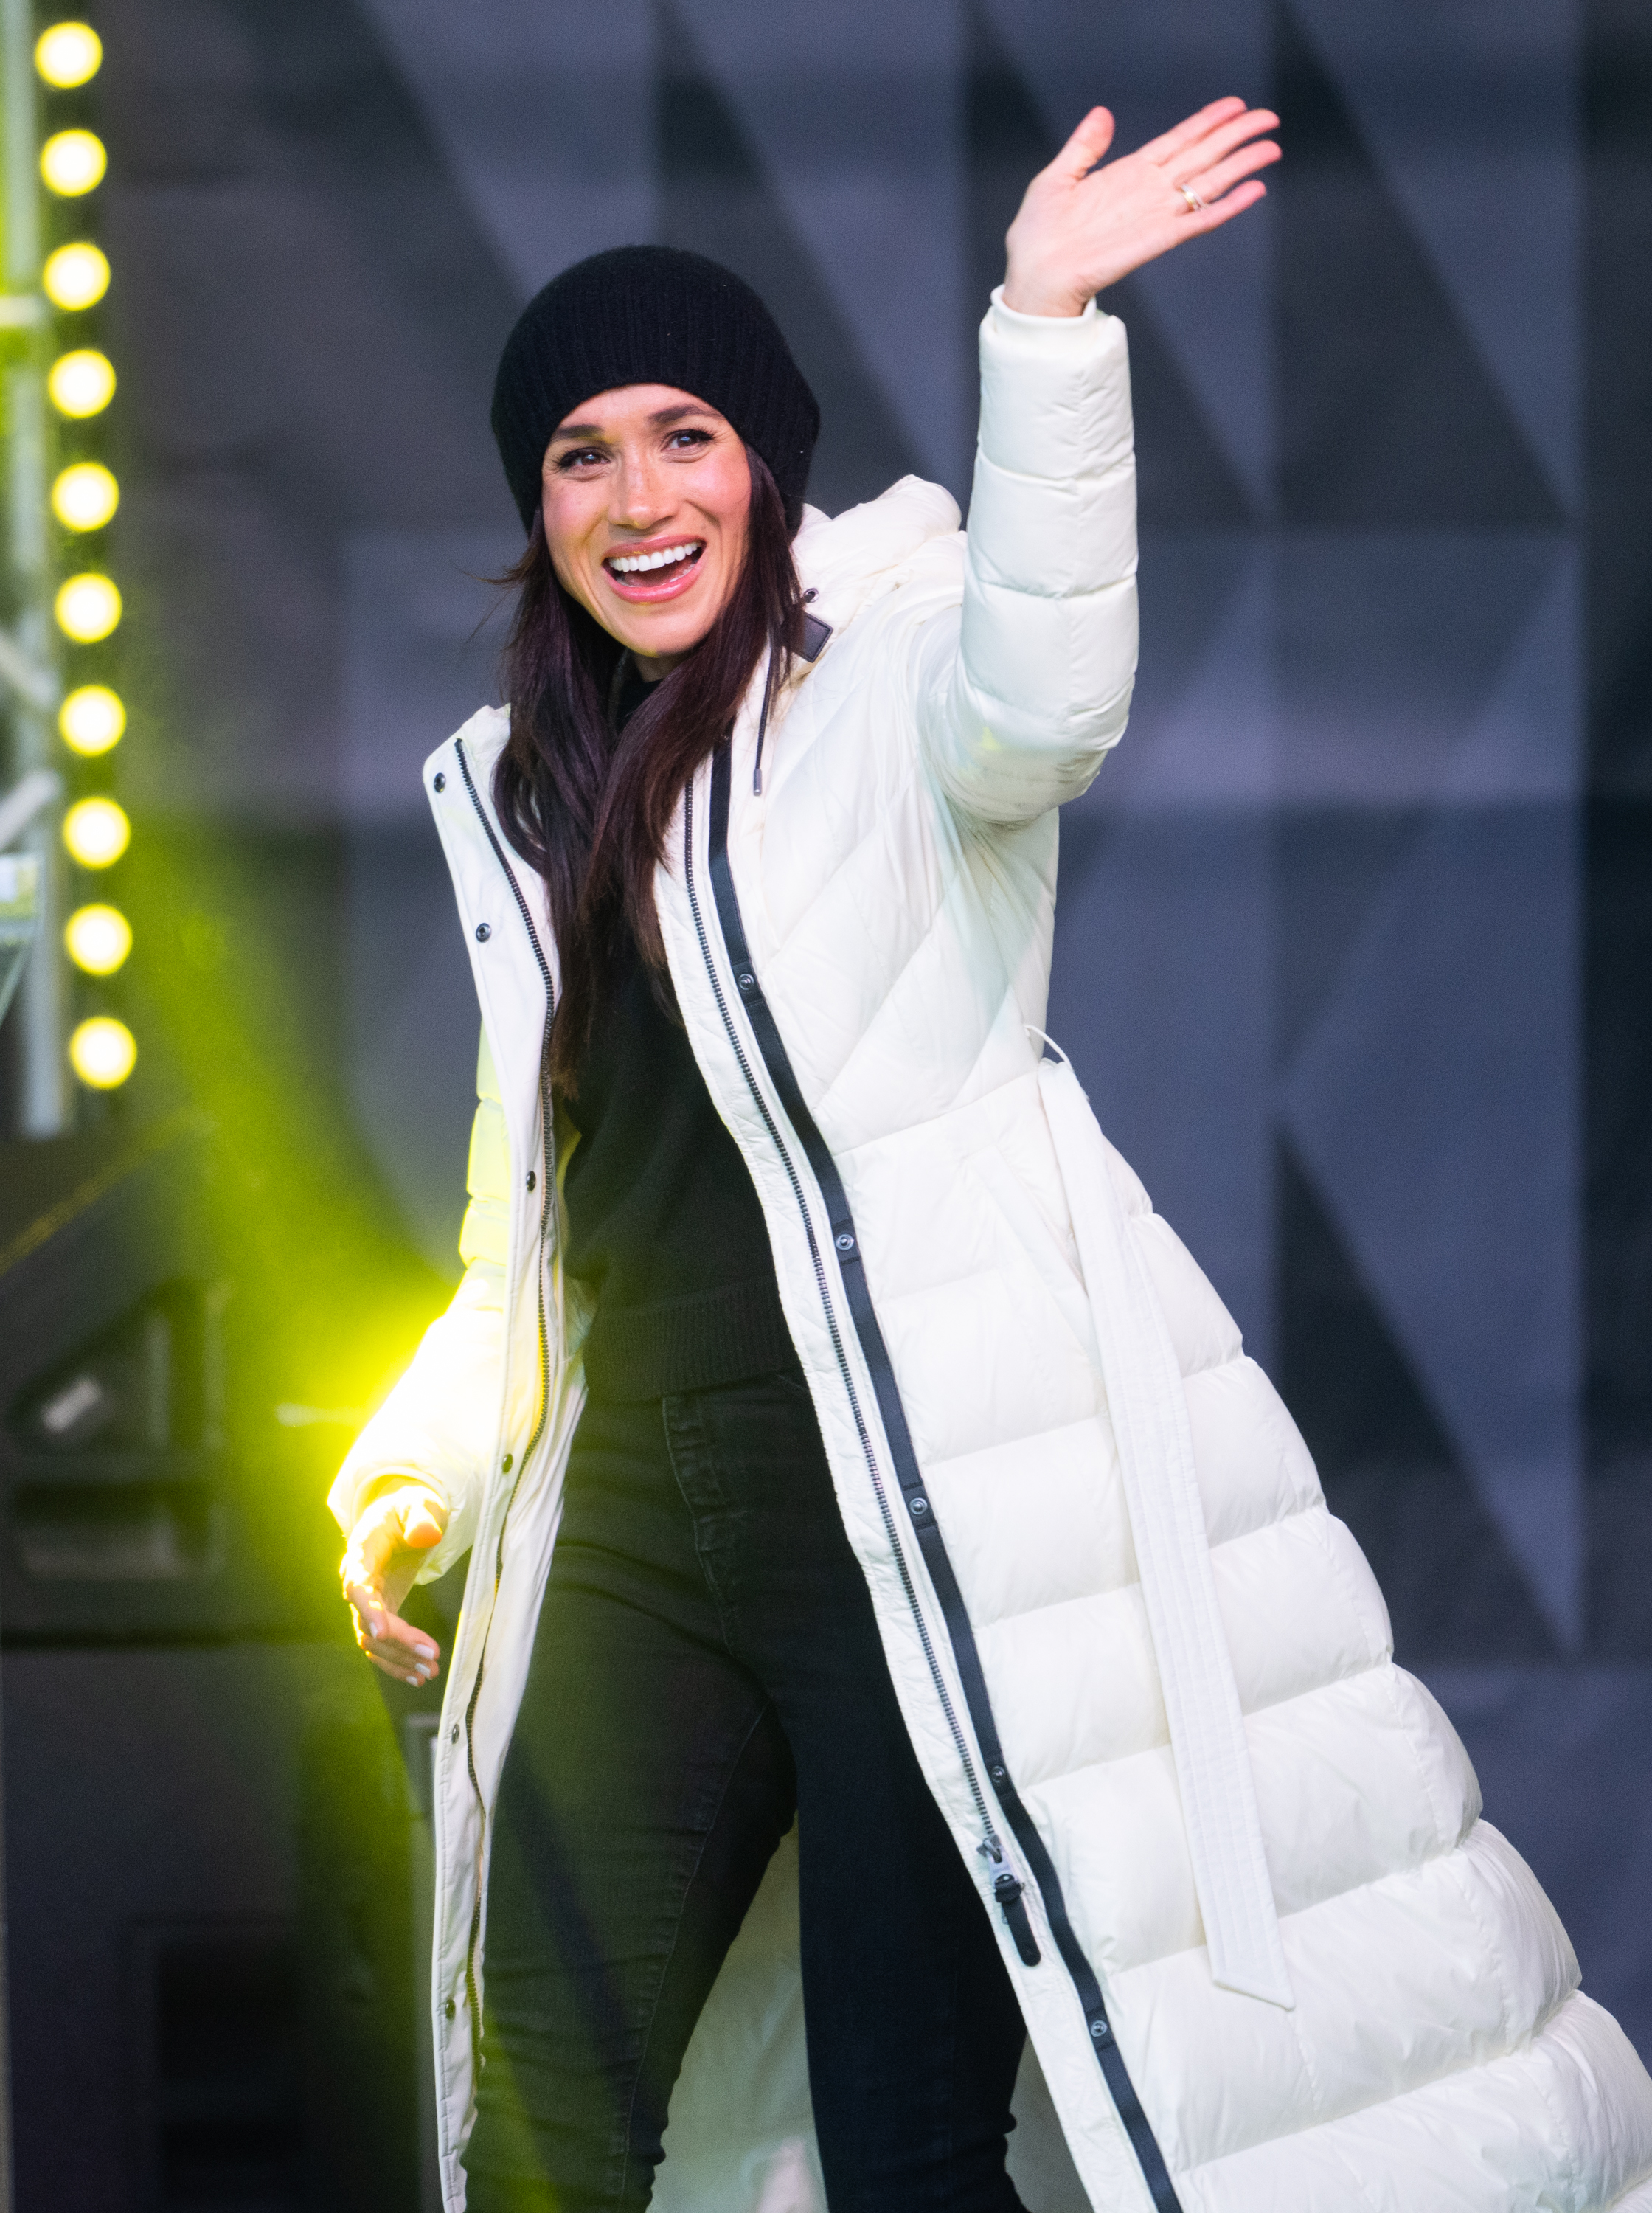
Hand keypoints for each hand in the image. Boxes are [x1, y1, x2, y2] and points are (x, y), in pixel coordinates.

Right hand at [340, 1479, 448, 1685]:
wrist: (400, 1518)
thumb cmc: (408, 1509)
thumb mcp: (417, 1503)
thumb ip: (421, 1516)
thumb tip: (426, 1535)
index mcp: (361, 1552)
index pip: (357, 1584)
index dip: (367, 1609)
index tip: (383, 1631)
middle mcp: (357, 1580)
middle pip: (366, 1620)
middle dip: (397, 1641)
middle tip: (430, 1655)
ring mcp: (365, 1601)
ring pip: (372, 1639)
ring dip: (398, 1658)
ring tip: (428, 1672)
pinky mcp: (378, 1613)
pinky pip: (380, 1644)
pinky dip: (396, 1661)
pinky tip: (417, 1675)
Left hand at [1003, 97, 1279, 316]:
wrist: (1035, 275)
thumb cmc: (1038, 234)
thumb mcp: (1057, 177)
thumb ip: (1084, 146)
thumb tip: (1103, 114)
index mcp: (1128, 174)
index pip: (1178, 141)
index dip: (1207, 122)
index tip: (1235, 106)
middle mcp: (1148, 192)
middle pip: (1202, 157)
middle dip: (1236, 137)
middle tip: (1269, 119)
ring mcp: (1155, 215)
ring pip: (1208, 184)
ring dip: (1241, 165)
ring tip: (1271, 148)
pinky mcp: (1157, 240)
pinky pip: (1198, 221)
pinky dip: (1227, 206)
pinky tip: (1253, 190)